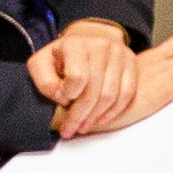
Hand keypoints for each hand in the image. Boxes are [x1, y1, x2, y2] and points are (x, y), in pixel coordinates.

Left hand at [31, 19, 146, 135]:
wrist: (85, 42)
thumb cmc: (60, 59)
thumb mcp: (41, 65)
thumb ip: (45, 81)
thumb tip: (64, 97)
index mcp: (75, 43)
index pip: (77, 78)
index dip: (68, 96)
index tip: (62, 101)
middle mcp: (100, 44)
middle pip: (94, 91)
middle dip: (80, 116)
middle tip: (70, 130)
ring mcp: (118, 53)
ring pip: (110, 95)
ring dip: (95, 117)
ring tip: (83, 127)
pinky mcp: (131, 62)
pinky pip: (127, 94)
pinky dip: (113, 112)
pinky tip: (100, 119)